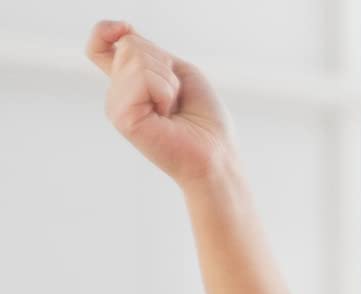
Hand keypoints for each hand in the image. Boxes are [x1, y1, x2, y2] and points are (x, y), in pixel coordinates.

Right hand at [86, 21, 233, 187]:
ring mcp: (116, 106)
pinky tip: (166, 115)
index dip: (106, 30)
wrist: (217, 154)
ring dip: (166, 80)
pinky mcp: (121, 117)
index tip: (126, 29)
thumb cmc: (205, 119)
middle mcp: (118, 95)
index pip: (99, 46)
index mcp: (130, 85)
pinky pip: (142, 77)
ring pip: (134, 56)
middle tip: (176, 99)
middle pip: (129, 45)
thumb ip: (147, 50)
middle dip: (163, 64)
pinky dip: (164, 91)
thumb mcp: (177, 71)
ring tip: (172, 109)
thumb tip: (123, 31)